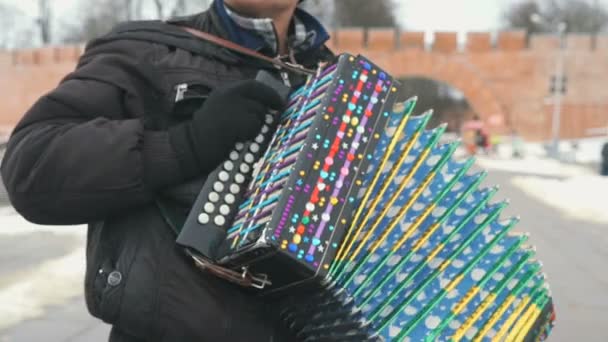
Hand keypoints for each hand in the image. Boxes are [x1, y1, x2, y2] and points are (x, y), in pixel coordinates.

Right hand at [169, 80, 285, 177]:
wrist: (193, 144)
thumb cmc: (206, 131)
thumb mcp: (220, 108)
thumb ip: (238, 103)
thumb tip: (262, 105)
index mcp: (225, 91)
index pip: (252, 85)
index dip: (268, 91)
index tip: (277, 99)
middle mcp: (230, 94)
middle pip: (260, 95)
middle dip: (271, 101)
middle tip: (279, 107)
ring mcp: (234, 106)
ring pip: (259, 112)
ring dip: (256, 123)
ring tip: (241, 130)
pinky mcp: (238, 119)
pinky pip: (255, 125)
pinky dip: (252, 133)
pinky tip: (240, 136)